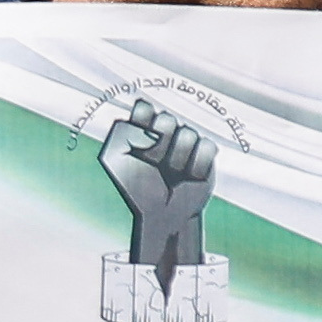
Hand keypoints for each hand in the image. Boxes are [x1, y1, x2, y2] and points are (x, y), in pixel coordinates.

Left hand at [99, 99, 216, 271]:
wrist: (161, 213)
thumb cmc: (137, 188)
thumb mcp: (116, 159)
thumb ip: (120, 129)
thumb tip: (143, 109)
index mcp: (141, 127)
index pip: (145, 107)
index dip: (142, 128)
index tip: (136, 148)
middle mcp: (164, 129)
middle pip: (167, 119)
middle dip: (158, 147)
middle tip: (153, 165)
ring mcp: (186, 139)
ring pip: (187, 134)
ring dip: (176, 159)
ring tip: (170, 174)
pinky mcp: (206, 152)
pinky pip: (206, 146)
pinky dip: (196, 164)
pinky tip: (188, 176)